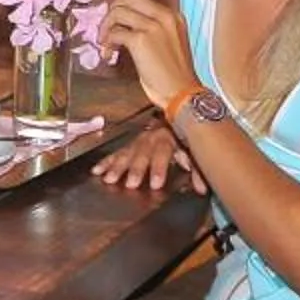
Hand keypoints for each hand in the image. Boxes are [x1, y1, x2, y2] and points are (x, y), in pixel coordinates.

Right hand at [92, 122, 206, 193]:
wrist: (177, 109)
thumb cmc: (185, 136)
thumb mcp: (194, 150)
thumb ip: (198, 170)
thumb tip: (202, 190)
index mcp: (167, 138)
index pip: (162, 153)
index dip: (158, 169)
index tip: (155, 185)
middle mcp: (150, 138)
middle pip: (142, 153)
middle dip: (136, 169)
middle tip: (130, 184)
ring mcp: (138, 140)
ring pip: (126, 152)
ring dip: (117, 166)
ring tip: (108, 179)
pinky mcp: (130, 143)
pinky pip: (118, 152)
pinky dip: (107, 162)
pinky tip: (97, 170)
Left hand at [98, 0, 195, 108]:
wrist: (183, 93)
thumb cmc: (174, 74)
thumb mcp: (168, 41)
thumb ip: (152, 28)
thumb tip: (123, 24)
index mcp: (172, 16)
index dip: (122, 9)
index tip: (116, 24)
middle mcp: (164, 16)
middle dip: (112, 12)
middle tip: (107, 30)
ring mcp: (153, 27)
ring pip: (117, 13)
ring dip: (105, 28)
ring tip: (105, 45)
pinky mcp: (141, 40)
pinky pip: (115, 33)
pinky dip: (107, 43)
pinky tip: (108, 55)